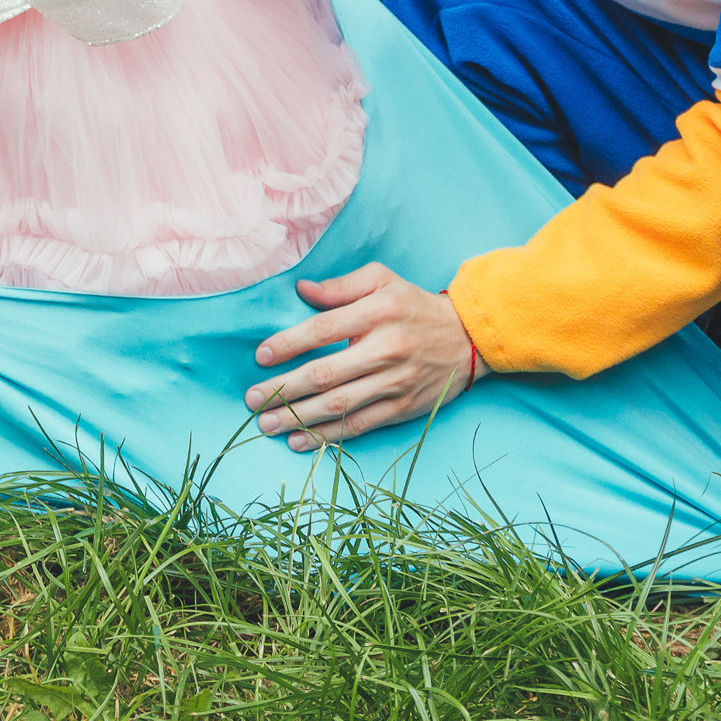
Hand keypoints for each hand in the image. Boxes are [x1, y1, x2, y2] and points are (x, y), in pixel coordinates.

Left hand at [244, 262, 487, 450]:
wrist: (468, 338)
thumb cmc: (415, 306)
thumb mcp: (383, 280)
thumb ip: (341, 285)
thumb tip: (302, 290)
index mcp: (378, 312)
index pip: (324, 329)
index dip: (289, 344)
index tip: (261, 356)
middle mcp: (386, 349)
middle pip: (326, 374)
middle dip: (284, 389)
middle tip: (251, 398)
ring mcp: (395, 383)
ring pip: (338, 406)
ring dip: (297, 418)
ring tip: (266, 424)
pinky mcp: (402, 408)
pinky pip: (358, 425)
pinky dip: (327, 436)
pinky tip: (299, 440)